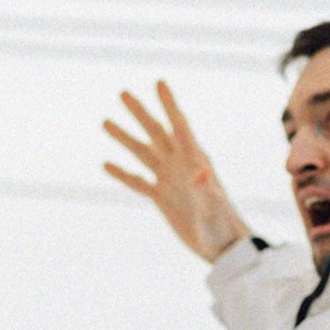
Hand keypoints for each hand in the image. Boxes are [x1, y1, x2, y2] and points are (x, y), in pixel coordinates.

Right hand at [103, 81, 250, 263]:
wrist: (222, 246)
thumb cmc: (223, 226)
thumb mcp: (215, 208)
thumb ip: (207, 190)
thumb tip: (200, 173)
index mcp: (194, 161)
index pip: (179, 126)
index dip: (168, 104)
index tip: (159, 83)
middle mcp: (180, 165)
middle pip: (156, 132)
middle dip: (140, 112)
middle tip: (123, 93)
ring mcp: (169, 180)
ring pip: (142, 152)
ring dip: (125, 137)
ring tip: (106, 122)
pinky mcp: (162, 197)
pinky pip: (138, 182)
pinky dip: (122, 173)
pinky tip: (106, 165)